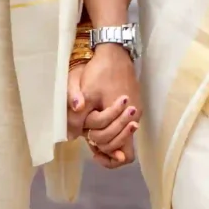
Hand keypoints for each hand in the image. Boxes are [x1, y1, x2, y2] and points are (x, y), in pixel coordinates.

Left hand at [69, 43, 138, 167]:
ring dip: (108, 135)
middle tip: (90, 139)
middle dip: (105, 145)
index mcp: (125, 120)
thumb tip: (72, 136)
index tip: (93, 150)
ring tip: (92, 129)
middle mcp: (134, 119)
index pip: (123, 154)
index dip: (108, 157)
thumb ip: (78, 118)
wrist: (115, 51)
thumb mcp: (86, 94)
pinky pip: (123, 122)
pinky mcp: (134, 103)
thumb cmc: (101, 72)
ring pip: (123, 134)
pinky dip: (112, 124)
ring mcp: (135, 111)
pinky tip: (99, 117)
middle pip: (122, 147)